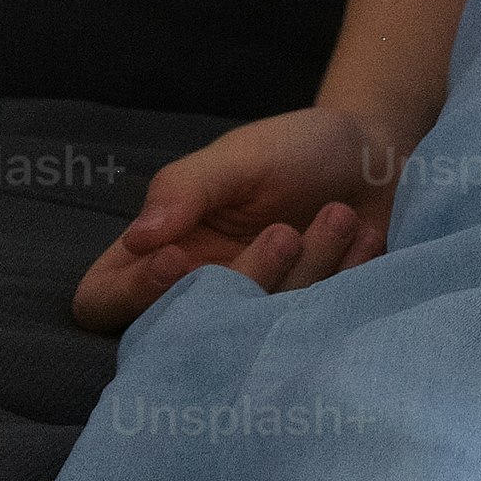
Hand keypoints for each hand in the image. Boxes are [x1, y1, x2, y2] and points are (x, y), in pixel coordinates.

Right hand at [70, 103, 404, 333]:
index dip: (131, 294)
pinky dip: (344, 280)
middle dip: (243, 281)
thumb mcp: (242, 155)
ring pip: (257, 331)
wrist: (378, 158)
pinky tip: (364, 239)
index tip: (181, 259)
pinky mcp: (308, 328)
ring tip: (338, 215)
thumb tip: (139, 238)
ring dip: (306, 270)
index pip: (102, 302)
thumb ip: (186, 188)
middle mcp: (199, 295)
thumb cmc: (297, 149)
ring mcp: (254, 317)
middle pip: (184, 329)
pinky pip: (313, 330)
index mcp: (161, 252)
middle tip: (284, 233)